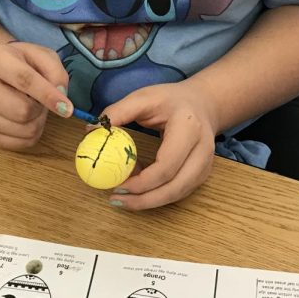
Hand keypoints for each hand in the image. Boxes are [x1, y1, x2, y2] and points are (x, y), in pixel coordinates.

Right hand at [0, 40, 71, 150]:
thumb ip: (55, 72)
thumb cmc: (21, 62)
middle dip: (41, 108)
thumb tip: (61, 96)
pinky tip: (27, 120)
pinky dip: (30, 135)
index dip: (48, 95)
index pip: (24, 79)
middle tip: (41, 100)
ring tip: (33, 107)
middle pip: (21, 110)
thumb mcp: (42, 55)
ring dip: (38, 122)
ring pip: (22, 130)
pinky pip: (17, 144)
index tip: (66, 108)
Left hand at [101, 81, 218, 209]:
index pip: (166, 165)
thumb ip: (118, 112)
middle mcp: (202, 150)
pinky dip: (157, 194)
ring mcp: (205, 165)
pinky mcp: (201, 174)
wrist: (202, 102)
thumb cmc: (171, 100)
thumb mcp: (143, 97)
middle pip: (175, 187)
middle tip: (116, 200)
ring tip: (123, 198)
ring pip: (178, 194)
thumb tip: (92, 131)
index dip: (141, 182)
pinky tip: (139, 188)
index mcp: (189, 128)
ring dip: (149, 200)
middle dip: (144, 200)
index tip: (117, 184)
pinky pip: (178, 192)